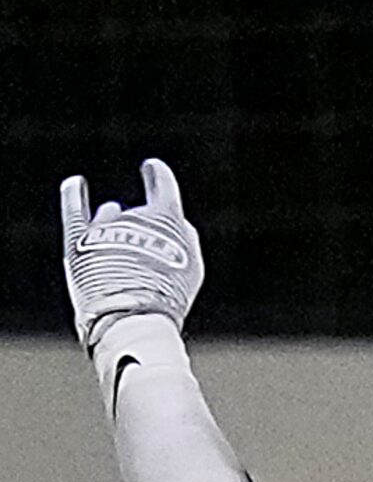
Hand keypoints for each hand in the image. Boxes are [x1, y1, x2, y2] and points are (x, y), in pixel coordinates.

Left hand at [61, 159, 204, 350]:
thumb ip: (183, 239)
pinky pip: (73, 210)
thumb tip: (170, 223)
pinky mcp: (78, 241)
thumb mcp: (191, 267)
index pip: (162, 186)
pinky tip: (74, 183)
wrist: (132, 314)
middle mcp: (134, 216)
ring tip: (114, 230)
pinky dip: (73, 194)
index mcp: (167, 218)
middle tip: (144, 257)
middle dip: (139, 228)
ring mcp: (104, 228)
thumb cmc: (168, 296)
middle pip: (137, 214)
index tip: (152, 167)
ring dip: (112, 222)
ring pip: (108, 217)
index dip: (158, 175)